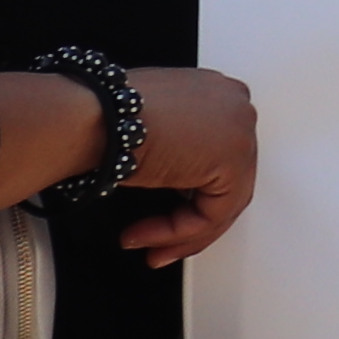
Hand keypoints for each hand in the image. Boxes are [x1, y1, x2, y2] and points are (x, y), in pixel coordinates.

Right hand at [114, 68, 257, 266]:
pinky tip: (144, 236)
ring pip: (221, 202)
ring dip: (179, 232)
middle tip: (157, 244)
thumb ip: (178, 145)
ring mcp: (242, 131)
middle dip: (188, 221)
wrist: (96, 115)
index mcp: (218, 93)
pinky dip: (178, 231)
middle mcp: (237, 106)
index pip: (217, 157)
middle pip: (224, 181)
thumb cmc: (106, 113)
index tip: (162, 214)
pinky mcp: (236, 161)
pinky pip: (213, 213)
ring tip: (146, 245)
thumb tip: (178, 179)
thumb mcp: (152, 125)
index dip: (189, 193)